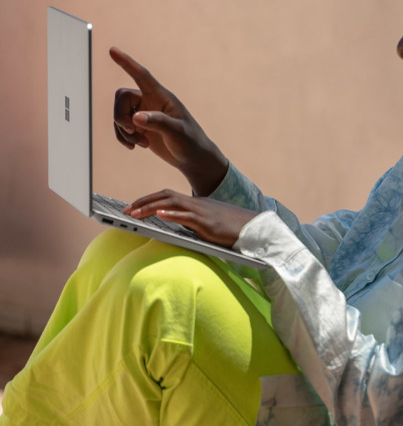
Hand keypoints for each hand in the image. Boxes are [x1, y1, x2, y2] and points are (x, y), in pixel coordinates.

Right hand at [110, 47, 228, 195]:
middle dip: (120, 115)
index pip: (142, 76)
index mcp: (162, 97)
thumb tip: (136, 118)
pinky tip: (135, 147)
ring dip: (123, 130)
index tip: (112, 50)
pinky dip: (123, 137)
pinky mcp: (140, 128)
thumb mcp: (177, 132)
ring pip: (119, 113)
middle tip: (131, 131)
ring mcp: (144, 115)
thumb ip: (158, 122)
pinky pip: (120, 127)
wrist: (193, 159)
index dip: (127, 63)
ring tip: (139, 144)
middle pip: (122, 97)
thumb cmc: (191, 142)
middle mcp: (150, 102)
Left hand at [125, 190, 256, 247]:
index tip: (133, 206)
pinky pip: (186, 216)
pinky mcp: (207, 223)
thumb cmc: (232, 229)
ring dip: (150, 207)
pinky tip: (159, 214)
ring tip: (134, 212)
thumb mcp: (209, 224)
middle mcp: (196, 204)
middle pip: (165, 196)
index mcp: (196, 203)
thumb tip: (178, 228)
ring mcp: (202, 212)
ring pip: (171, 203)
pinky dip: (172, 214)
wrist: (254, 228)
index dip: (149, 199)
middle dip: (143, 201)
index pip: (167, 196)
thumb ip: (193, 223)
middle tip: (125, 209)